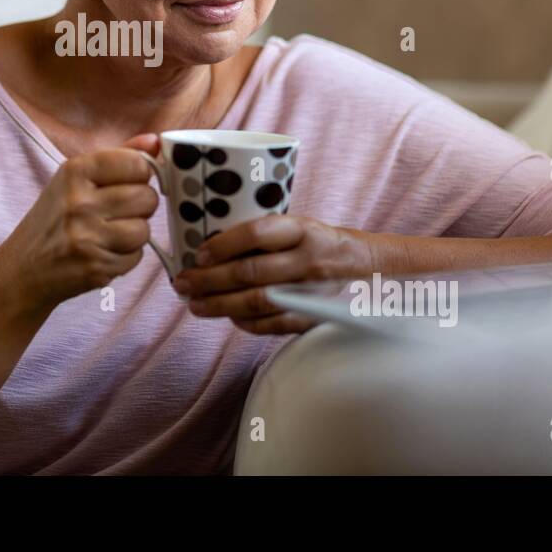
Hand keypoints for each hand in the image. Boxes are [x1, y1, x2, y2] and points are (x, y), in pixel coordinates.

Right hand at [0, 134, 160, 316]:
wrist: (23, 270)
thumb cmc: (53, 222)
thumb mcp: (75, 180)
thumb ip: (117, 157)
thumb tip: (154, 142)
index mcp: (75, 171)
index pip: (136, 163)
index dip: (140, 175)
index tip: (129, 182)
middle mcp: (79, 201)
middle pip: (146, 196)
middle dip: (140, 206)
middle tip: (117, 212)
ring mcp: (87, 236)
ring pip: (144, 229)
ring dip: (134, 234)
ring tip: (110, 234)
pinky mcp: (96, 267)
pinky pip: (136, 257)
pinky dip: (126, 257)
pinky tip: (103, 253)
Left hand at [173, 215, 385, 334]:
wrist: (368, 266)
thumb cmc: (318, 242)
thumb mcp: (297, 226)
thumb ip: (263, 236)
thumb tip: (209, 249)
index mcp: (302, 229)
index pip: (258, 233)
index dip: (224, 244)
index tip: (198, 254)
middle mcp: (308, 259)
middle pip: (251, 272)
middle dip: (210, 280)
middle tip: (183, 283)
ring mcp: (312, 291)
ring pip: (258, 302)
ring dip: (220, 305)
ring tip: (194, 304)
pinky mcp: (315, 316)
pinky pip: (273, 324)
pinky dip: (246, 323)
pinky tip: (227, 317)